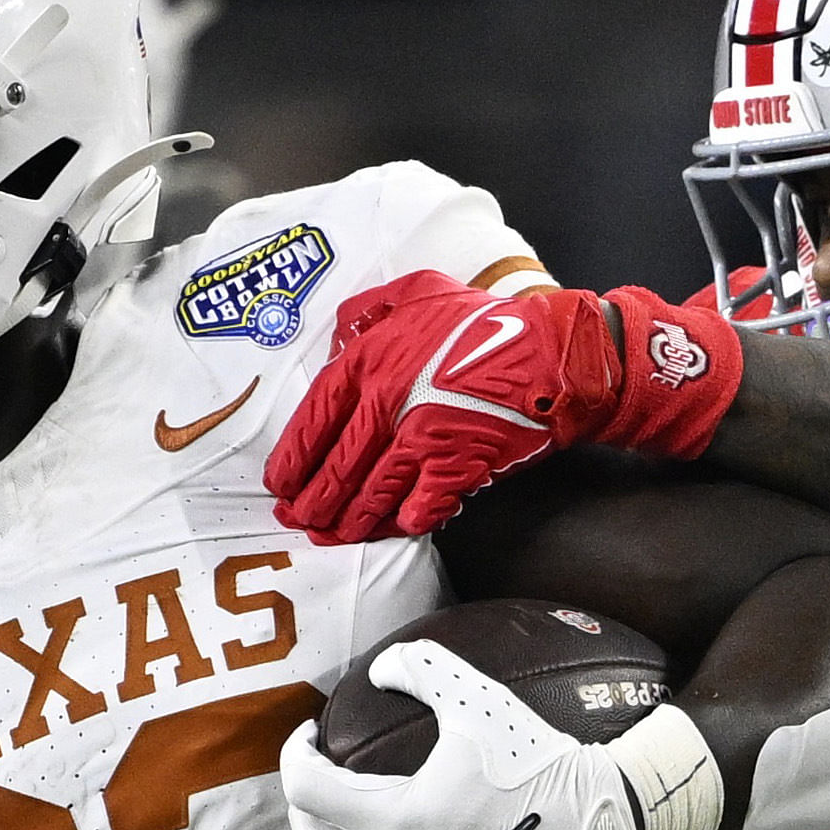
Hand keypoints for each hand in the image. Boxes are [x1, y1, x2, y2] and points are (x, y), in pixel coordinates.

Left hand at [264, 274, 739, 546]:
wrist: (549, 354)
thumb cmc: (487, 322)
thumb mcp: (420, 291)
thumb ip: (373, 310)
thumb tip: (343, 331)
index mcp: (371, 359)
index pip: (316, 415)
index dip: (294, 454)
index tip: (279, 480)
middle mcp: (388, 400)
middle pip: (339, 463)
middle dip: (315, 499)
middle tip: (298, 521)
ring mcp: (421, 437)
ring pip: (374, 490)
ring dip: (351, 520)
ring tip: (333, 538)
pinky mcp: (458, 465)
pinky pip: (423, 503)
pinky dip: (408, 521)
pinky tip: (397, 531)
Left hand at [277, 641, 716, 829]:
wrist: (599, 823)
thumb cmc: (537, 759)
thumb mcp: (478, 698)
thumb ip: (418, 668)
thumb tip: (378, 670)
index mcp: (397, 820)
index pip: (306, 791)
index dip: (295, 755)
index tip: (312, 733)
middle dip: (303, 806)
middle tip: (321, 774)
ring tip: (349, 813)